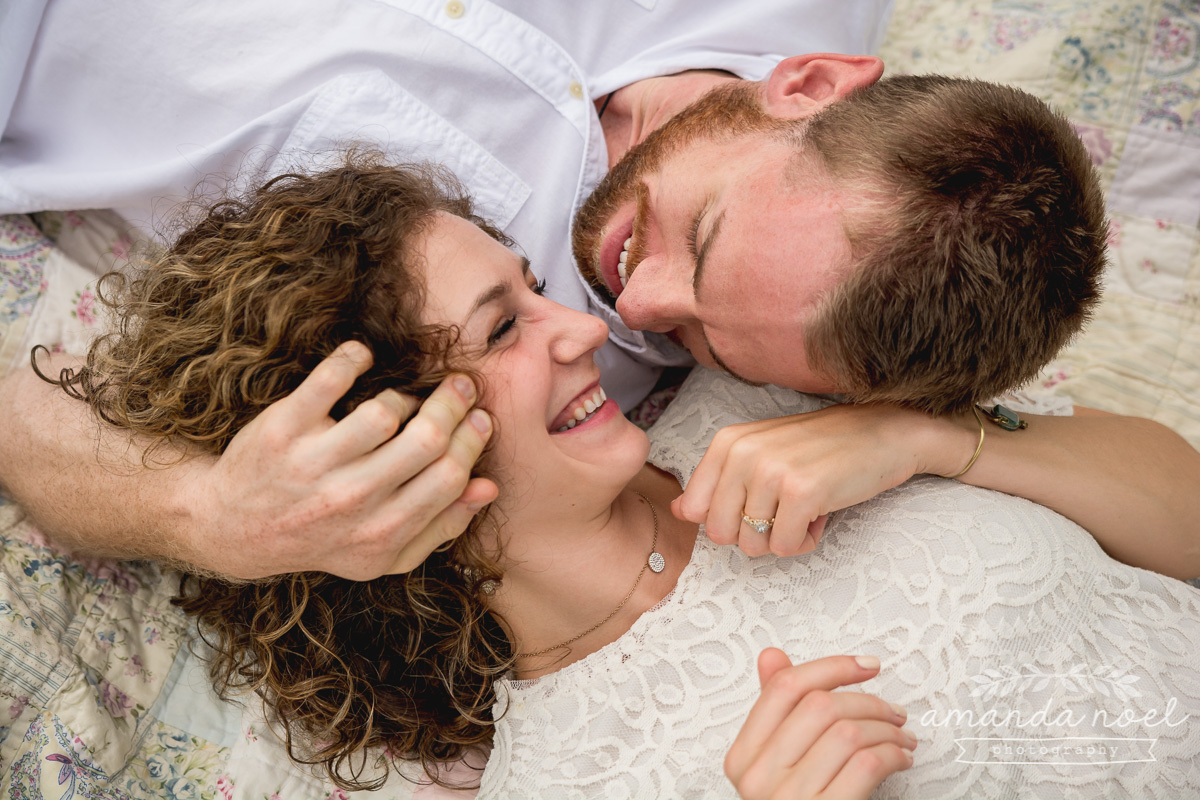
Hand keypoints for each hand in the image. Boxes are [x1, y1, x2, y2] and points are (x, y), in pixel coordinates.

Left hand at [183, 342, 497, 579]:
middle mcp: (349, 501)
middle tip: (459, 387)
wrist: (235, 529)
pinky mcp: (283, 429)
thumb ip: (441, 526)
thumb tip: (487, 486)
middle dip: (453, 405)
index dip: (472, 440)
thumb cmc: (324, 537)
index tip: (479, 416)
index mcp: (382, 533)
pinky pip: (329, 379)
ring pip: (384, 411)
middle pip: (425, 439)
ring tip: (400, 402)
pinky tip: (361, 359)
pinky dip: (352, 359)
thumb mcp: (384, 553)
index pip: (449, 475)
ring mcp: (313, 465)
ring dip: (401, 396)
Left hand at [673, 404, 974, 556]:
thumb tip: (677, 512)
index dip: (729, 519)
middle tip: (785, 509)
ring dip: (784, 537)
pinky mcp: (801, 492)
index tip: (759, 503)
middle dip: (754, 534)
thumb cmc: (822, 448)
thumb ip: (717, 482)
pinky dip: (807, 540)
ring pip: (752, 545)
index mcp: (727, 442)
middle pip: (720, 534)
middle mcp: (742, 452)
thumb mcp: (761, 454)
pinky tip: (823, 512)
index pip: (695, 511)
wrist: (886, 433)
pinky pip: (786, 547)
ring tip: (806, 507)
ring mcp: (771, 471)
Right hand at [725, 650, 915, 799]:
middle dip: (868, 700)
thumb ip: (775, 713)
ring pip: (848, 733)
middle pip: (820, 707)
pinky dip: (893, 755)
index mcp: (742, 758)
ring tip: (901, 738)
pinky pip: (867, 765)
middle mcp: (759, 779)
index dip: (830, 668)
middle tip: (892, 711)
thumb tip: (772, 656)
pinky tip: (900, 759)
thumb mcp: (777, 765)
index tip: (865, 666)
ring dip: (887, 730)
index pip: (783, 690)